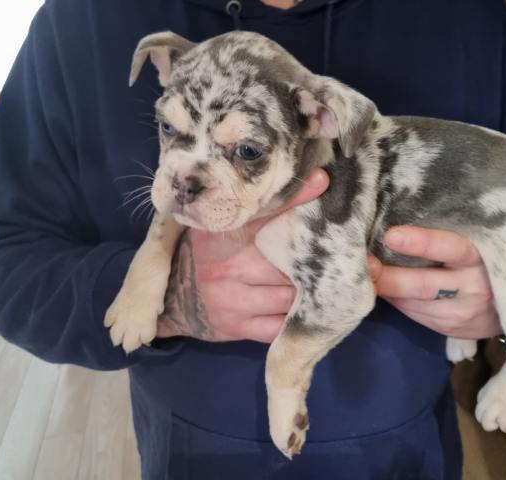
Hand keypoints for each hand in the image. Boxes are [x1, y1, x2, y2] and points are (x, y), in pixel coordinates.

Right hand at [156, 168, 329, 342]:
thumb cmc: (212, 253)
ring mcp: (229, 300)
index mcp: (220, 234)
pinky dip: (294, 318)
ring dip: (305, 290)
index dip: (294, 200)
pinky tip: (302, 308)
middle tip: (329, 251)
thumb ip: (262, 208)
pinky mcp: (236, 327)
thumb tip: (317, 178)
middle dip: (308, 260)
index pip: (263, 213)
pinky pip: (278, 327)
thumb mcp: (227, 225)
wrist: (177, 295)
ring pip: (288, 296)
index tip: (321, 181)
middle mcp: (224, 266)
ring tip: (318, 281)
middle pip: (284, 263)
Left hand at [369, 226, 501, 338]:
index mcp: (479, 257)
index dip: (422, 243)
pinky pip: (412, 312)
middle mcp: (472, 287)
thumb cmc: (484, 262)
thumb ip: (444, 240)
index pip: (452, 248)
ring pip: (413, 303)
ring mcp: (460, 313)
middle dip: (390, 277)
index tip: (391, 235)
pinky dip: (394, 299)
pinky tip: (382, 288)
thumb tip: (392, 232)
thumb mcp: (474, 245)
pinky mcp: (449, 328)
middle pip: (424, 285)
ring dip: (385, 289)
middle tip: (366, 265)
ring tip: (365, 273)